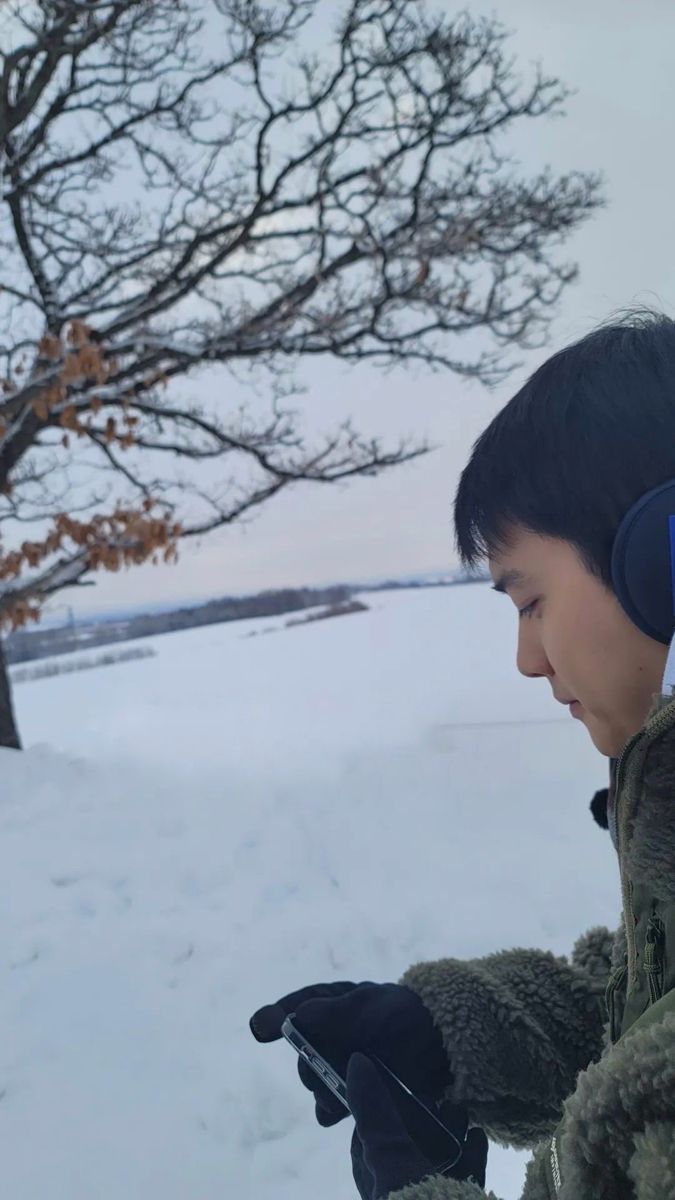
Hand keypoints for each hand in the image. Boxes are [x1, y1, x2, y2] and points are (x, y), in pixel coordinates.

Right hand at [250, 980, 450, 1127]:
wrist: (440, 1044)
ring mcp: (340, 1064)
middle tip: (318, 1064)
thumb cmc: (404, 1014)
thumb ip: (335, 1012)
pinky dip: (329, 1108)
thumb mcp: (371, 1005)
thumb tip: (299, 1014)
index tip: (260, 1028)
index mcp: (333, 1004)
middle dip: (308, 1060)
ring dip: (321, 1085)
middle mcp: (331, 1035)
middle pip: (302, 1051)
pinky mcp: (353, 1091)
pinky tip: (334, 1111)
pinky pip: (329, 1105)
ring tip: (337, 1087)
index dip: (276, 1017)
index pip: (297, 1008)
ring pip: (314, 1080)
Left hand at [347, 1053, 487, 1199]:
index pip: (374, 1129)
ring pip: (438, 1154)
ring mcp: (428, 1191)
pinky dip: (470, 1152)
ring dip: (450, 1129)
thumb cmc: (415, 1197)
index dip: (388, 1101)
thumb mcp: (391, 1154)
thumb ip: (376, 1112)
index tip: (403, 1077)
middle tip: (439, 1092)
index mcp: (376, 1175)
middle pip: (410, 1139)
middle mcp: (398, 1183)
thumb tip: (356, 1061)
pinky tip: (478, 1136)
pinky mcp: (455, 1198)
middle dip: (426, 1114)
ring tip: (461, 1110)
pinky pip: (463, 1173)